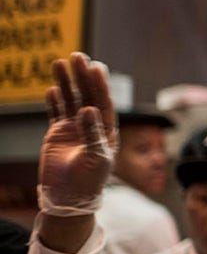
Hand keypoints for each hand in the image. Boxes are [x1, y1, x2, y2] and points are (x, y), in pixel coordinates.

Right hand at [38, 52, 116, 214]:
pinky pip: (56, 113)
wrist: (69, 197)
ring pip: (70, 100)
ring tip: (60, 63)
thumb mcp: (96, 157)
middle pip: (87, 95)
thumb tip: (88, 109)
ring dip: (66, 82)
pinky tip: (52, 88)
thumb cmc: (90, 180)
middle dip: (83, 76)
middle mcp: (92, 126)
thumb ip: (92, 133)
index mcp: (107, 130)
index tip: (96, 67)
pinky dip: (54, 101)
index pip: (104, 102)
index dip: (100, 85)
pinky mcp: (58, 134)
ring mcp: (74, 129)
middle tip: (78, 56)